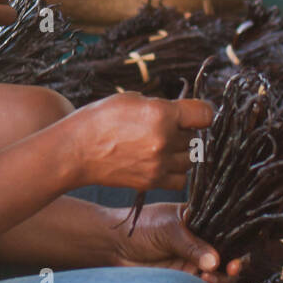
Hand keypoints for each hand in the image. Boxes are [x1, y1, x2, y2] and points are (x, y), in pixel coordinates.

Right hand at [71, 92, 213, 190]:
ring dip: (183, 151)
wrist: (77, 150)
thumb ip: (162, 106)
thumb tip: (183, 114)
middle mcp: (164, 141)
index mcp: (161, 114)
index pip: (204, 114)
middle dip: (187, 130)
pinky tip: (163, 161)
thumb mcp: (133, 99)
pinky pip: (180, 179)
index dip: (203, 111)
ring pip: (191, 159)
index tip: (197, 112)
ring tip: (164, 144)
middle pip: (196, 137)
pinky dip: (177, 171)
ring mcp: (159, 164)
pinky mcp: (152, 182)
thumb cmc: (101, 119)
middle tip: (169, 126)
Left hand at [110, 203, 245, 282]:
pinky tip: (203, 281)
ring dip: (223, 278)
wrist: (115, 247)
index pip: (226, 229)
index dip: (239, 239)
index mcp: (200, 220)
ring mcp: (195, 261)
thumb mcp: (167, 228)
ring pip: (220, 273)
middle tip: (232, 267)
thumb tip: (215, 261)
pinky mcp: (186, 279)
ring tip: (210, 277)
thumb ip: (191, 244)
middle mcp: (201, 241)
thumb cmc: (139, 228)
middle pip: (229, 254)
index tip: (243, 249)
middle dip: (236, 263)